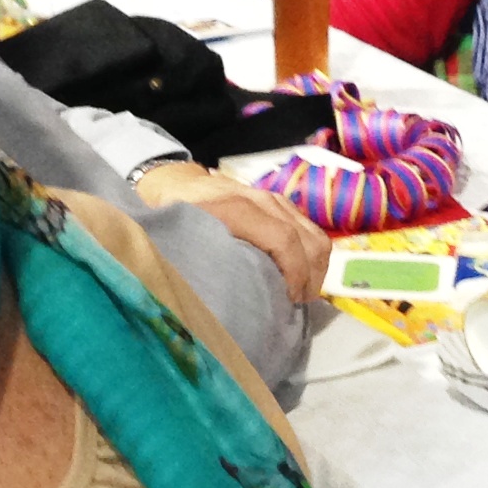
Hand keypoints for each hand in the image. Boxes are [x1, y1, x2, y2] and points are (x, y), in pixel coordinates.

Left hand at [138, 164, 327, 302]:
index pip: (283, 239)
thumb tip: (205, 300)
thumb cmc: (172, 215)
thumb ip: (192, 260)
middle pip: (307, 239)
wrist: (174, 181)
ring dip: (315, 268)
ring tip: (300, 295)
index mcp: (236, 209)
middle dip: (310, 277)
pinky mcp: (280, 204)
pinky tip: (299, 276)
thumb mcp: (174, 237)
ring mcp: (274, 200)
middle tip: (296, 306)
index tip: (288, 302)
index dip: (295, 273)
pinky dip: (311, 255)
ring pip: (315, 234)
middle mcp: (261, 200)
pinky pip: (309, 229)